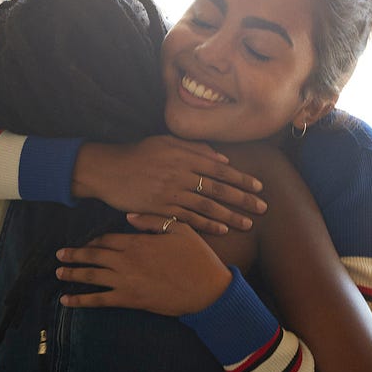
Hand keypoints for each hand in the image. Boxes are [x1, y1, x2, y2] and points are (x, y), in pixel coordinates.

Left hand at [55, 213, 232, 315]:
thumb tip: (129, 215)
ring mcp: (126, 281)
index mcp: (138, 241)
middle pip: (94, 255)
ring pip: (91, 275)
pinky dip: (81, 300)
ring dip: (72, 273)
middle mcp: (127, 260)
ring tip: (58, 273)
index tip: (86, 242)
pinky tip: (66, 300)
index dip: (94, 240)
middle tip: (59, 254)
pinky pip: (99, 300)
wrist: (207, 290)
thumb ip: (153, 220)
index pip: (107, 239)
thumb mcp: (180, 229)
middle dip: (74, 254)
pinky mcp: (130, 300)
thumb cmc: (198, 258)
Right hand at [71, 137, 266, 233]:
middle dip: (243, 199)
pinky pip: (189, 218)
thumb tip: (222, 157)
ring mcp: (171, 192)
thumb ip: (195, 148)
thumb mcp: (166, 141)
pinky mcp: (160, 208)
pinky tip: (222, 230)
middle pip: (219, 188)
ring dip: (230, 215)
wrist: (108, 169)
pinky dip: (207, 225)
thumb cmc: (138, 153)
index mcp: (184, 155)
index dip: (241, 179)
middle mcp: (181, 173)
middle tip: (263, 207)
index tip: (259, 187)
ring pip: (207, 206)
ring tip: (248, 223)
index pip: (220, 168)